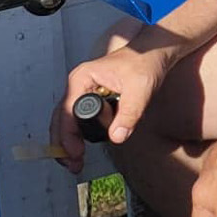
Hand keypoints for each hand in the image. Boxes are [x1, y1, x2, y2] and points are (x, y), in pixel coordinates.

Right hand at [51, 47, 168, 172]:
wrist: (155, 52)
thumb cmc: (146, 62)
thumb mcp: (140, 89)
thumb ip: (129, 113)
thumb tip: (117, 138)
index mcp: (82, 79)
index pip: (67, 113)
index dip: (69, 136)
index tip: (75, 154)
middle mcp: (78, 85)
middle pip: (61, 118)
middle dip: (63, 143)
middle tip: (73, 165)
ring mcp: (83, 91)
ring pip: (67, 120)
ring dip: (69, 141)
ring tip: (75, 161)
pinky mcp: (92, 97)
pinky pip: (79, 118)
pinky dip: (79, 134)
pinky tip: (82, 147)